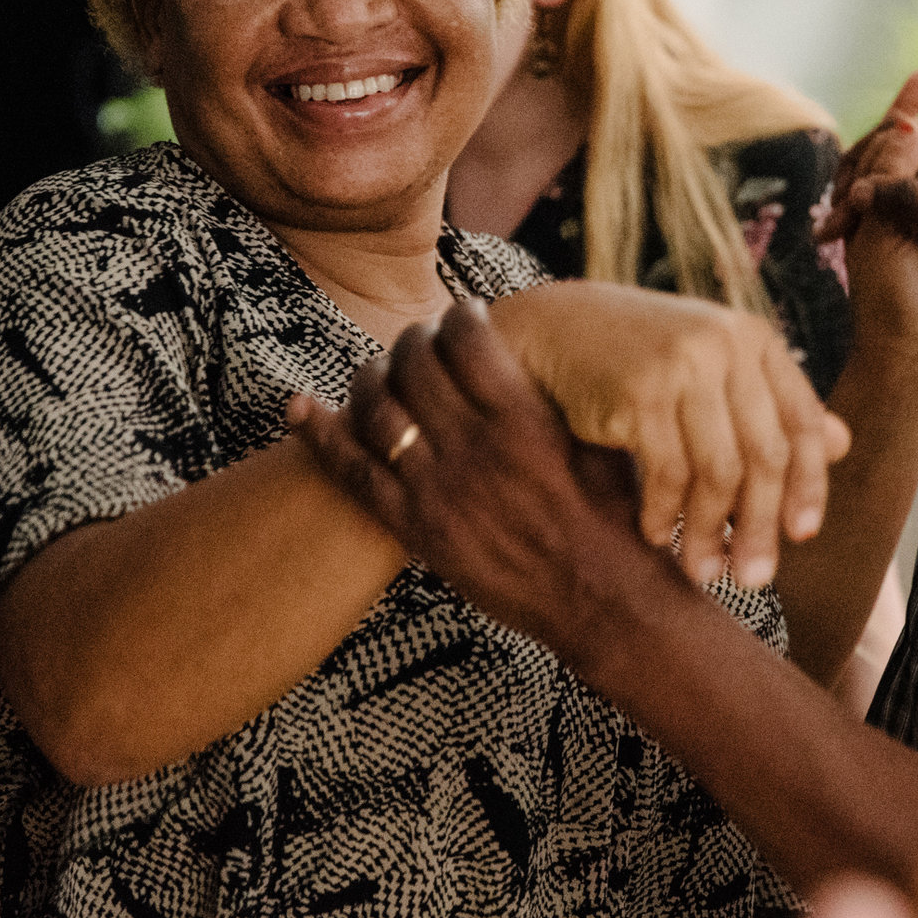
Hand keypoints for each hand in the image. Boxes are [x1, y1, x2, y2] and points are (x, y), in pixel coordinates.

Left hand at [293, 302, 665, 659]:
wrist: (604, 603)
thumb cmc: (617, 521)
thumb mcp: (605, 442)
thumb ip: (566, 397)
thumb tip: (546, 349)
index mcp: (525, 420)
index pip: (468, 338)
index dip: (459, 316)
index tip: (463, 315)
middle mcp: (475, 449)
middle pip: (416, 365)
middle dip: (414, 340)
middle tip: (421, 340)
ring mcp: (440, 491)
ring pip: (377, 409)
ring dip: (370, 376)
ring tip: (380, 371)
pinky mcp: (418, 530)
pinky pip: (352, 473)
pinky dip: (321, 435)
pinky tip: (300, 408)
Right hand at [444, 282, 849, 587]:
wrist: (553, 329)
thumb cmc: (641, 359)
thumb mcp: (713, 372)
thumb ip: (772, 406)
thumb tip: (841, 444)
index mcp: (754, 340)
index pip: (801, 422)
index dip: (808, 484)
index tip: (803, 536)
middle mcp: (725, 345)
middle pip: (764, 455)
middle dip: (760, 527)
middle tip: (754, 580)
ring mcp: (682, 365)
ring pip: (717, 472)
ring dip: (710, 532)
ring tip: (703, 571)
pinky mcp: (638, 391)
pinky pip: (667, 473)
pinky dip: (665, 514)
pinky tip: (657, 536)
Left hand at [811, 72, 917, 364]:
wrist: (916, 348)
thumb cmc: (889, 294)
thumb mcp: (884, 227)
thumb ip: (894, 176)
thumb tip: (902, 123)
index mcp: (861, 203)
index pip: (879, 143)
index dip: (902, 111)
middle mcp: (884, 209)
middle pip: (904, 152)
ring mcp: (915, 224)